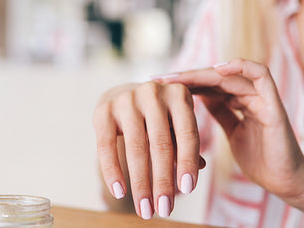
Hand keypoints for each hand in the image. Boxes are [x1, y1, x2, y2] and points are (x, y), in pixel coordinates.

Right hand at [92, 82, 204, 218]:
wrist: (124, 96)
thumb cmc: (156, 115)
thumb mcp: (175, 122)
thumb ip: (184, 142)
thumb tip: (199, 167)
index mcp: (178, 94)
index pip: (187, 134)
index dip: (188, 162)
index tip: (188, 189)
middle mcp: (153, 92)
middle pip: (161, 144)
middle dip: (163, 181)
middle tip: (164, 209)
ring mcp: (126, 99)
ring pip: (136, 147)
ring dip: (140, 183)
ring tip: (145, 209)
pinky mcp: (103, 109)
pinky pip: (106, 145)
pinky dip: (112, 171)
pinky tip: (119, 192)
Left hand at [155, 58, 303, 217]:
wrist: (283, 181)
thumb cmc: (258, 159)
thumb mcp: (231, 133)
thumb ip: (220, 113)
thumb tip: (197, 100)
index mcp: (236, 102)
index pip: (206, 86)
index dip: (183, 84)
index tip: (157, 87)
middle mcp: (247, 95)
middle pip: (213, 78)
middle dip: (185, 77)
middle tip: (159, 79)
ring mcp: (261, 97)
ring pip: (228, 75)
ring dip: (201, 74)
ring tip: (176, 78)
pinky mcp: (273, 103)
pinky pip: (261, 75)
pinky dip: (240, 67)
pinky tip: (217, 70)